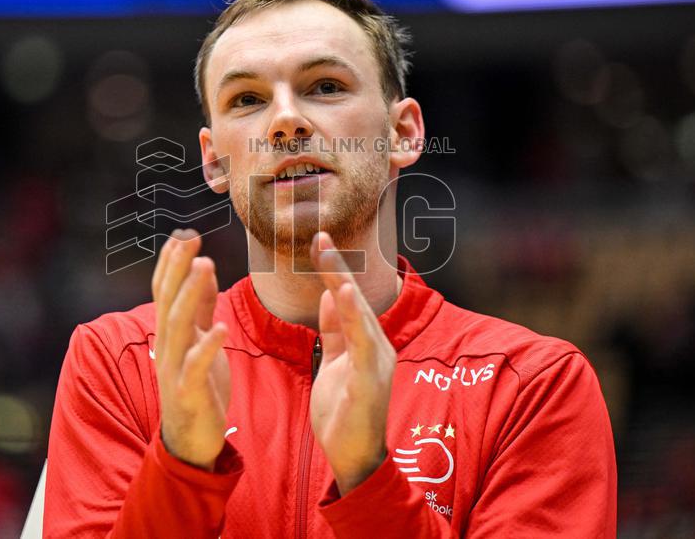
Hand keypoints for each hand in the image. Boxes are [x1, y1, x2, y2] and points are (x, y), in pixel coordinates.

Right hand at [152, 228, 230, 470]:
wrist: (191, 439)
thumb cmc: (198, 386)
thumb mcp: (200, 341)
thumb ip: (200, 308)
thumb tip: (202, 270)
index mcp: (171, 334)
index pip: (165, 292)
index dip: (172, 264)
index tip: (183, 235)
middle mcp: (166, 346)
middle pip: (168, 301)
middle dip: (178, 269)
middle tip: (191, 239)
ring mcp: (174, 368)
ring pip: (178, 326)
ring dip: (190, 295)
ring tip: (205, 267)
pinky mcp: (188, 391)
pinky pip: (195, 365)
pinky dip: (207, 345)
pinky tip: (221, 327)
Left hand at [308, 232, 396, 494]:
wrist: (354, 458)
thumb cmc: (344, 412)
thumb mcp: (334, 363)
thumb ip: (335, 332)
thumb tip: (331, 297)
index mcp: (366, 343)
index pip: (347, 298)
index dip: (334, 269)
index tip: (318, 240)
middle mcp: (377, 347)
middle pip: (355, 299)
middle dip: (338, 266)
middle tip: (320, 235)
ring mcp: (376, 364)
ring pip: (360, 317)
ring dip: (345, 285)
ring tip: (330, 256)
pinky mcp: (370, 382)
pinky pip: (362, 345)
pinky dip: (355, 319)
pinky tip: (346, 297)